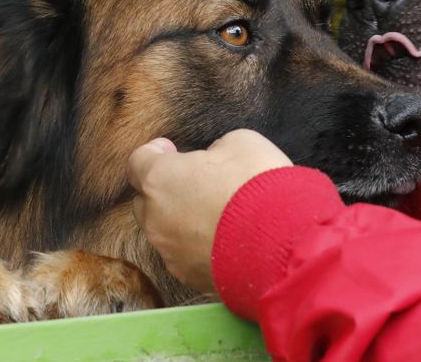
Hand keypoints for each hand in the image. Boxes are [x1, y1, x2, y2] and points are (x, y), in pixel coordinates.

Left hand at [128, 129, 292, 292]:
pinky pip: (184, 257)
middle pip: (145, 201)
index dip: (154, 153)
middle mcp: (155, 218)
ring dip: (182, 221)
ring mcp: (170, 252)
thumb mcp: (241, 143)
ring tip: (216, 215)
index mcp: (160, 179)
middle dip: (165, 190)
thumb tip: (214, 162)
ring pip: (165, 232)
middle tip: (196, 183)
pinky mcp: (189, 277)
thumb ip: (215, 150)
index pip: (138, 162)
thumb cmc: (258, 185)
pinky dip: (197, 247)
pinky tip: (224, 239)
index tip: (170, 150)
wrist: (282, 242)